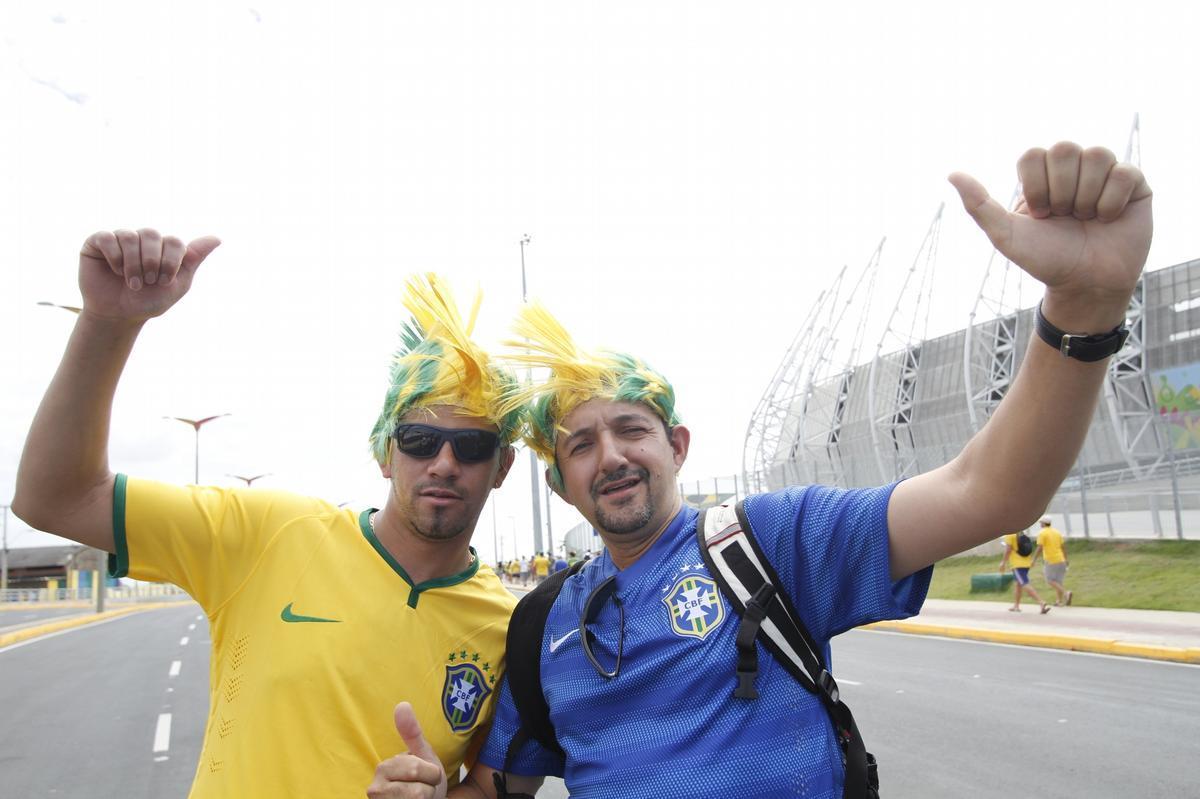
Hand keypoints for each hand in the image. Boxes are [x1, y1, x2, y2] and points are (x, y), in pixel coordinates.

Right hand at [78, 228, 220, 322]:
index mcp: (163, 247)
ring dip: (132, 264)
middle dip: (151, 262)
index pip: (174, 242)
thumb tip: (217, 238)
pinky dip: (114, 257)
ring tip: (131, 282)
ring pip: (130, 236)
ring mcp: (121, 238)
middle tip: (147, 282)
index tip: (163, 282)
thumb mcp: (177, 284)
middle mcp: (143, 239)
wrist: (118, 316)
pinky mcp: (98, 242)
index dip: (170, 262)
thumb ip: (193, 259)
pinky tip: (115, 271)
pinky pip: (107, 237)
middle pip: (152, 234)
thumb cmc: (148, 301)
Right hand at [367, 702, 447, 798]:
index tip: (424, 776)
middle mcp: (375, 790)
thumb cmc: (425, 782)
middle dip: (429, 788)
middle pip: (417, 787)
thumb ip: (412, 733)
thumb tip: (401, 704)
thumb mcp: (423, 756)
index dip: (431, 774)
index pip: (415, 768)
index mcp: (383, 768)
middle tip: (424, 789)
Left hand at [949, 143, 1151, 330]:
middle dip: (1061, 191)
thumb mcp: (1006, 235)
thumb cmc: (1045, 260)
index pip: (1034, 154)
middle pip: (1064, 148)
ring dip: (1086, 197)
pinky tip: (1108, 219)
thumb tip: (952, 173)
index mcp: (1043, 175)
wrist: (1085, 285)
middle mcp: (1074, 168)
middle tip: (1065, 217)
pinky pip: (1125, 172)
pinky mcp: (1135, 184)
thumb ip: (979, 205)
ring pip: (1097, 154)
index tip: (1040, 215)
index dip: (1036, 187)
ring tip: (1086, 219)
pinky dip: (1111, 202)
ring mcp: (1105, 173)